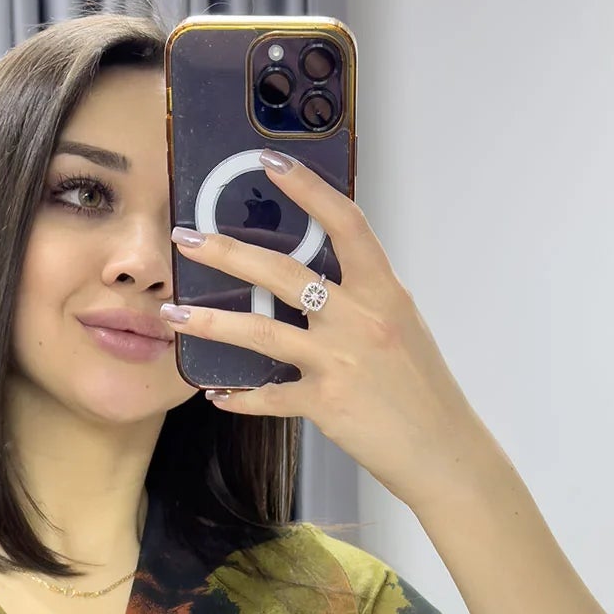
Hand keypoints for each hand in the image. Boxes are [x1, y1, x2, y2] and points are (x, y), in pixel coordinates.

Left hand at [163, 152, 497, 509]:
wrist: (442, 450)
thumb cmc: (422, 390)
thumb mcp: (401, 328)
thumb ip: (362, 300)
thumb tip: (319, 279)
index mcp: (384, 291)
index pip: (345, 223)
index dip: (308, 188)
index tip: (268, 163)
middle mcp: (361, 318)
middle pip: (284, 272)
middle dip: (227, 252)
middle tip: (187, 238)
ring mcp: (340, 360)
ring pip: (261, 331)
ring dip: (210, 321)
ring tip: (172, 314)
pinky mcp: (325, 403)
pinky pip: (268, 396)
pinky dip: (238, 396)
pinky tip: (215, 392)